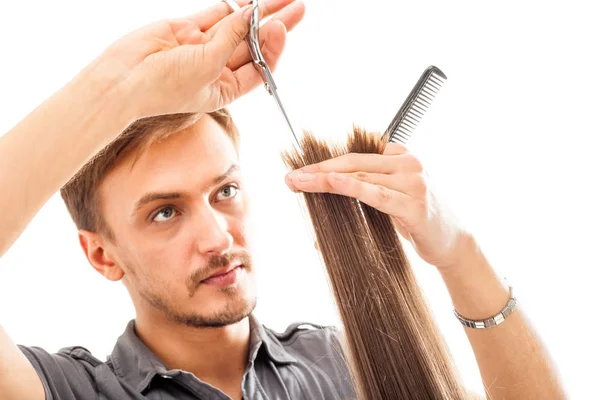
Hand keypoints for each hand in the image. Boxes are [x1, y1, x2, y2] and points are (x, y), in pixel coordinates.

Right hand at [90, 0, 304, 117]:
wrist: (123, 79)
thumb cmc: (165, 87)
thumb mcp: (207, 66)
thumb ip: (230, 38)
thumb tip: (251, 13)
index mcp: (226, 88)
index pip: (260, 67)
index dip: (273, 47)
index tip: (281, 27)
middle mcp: (217, 68)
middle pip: (254, 44)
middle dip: (276, 25)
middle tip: (299, 7)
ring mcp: (203, 47)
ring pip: (237, 26)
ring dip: (258, 12)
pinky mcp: (187, 29)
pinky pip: (216, 15)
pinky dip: (233, 6)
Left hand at [284, 142, 471, 270]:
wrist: (453, 243)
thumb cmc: (418, 218)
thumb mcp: (395, 193)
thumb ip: (371, 181)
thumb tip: (330, 180)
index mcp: (402, 155)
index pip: (355, 155)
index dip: (325, 162)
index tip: (300, 172)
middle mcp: (409, 163)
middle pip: (354, 162)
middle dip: (318, 169)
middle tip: (292, 177)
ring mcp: (414, 182)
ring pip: (361, 175)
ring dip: (325, 179)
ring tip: (300, 182)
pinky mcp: (415, 205)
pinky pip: (376, 194)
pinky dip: (351, 186)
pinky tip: (332, 182)